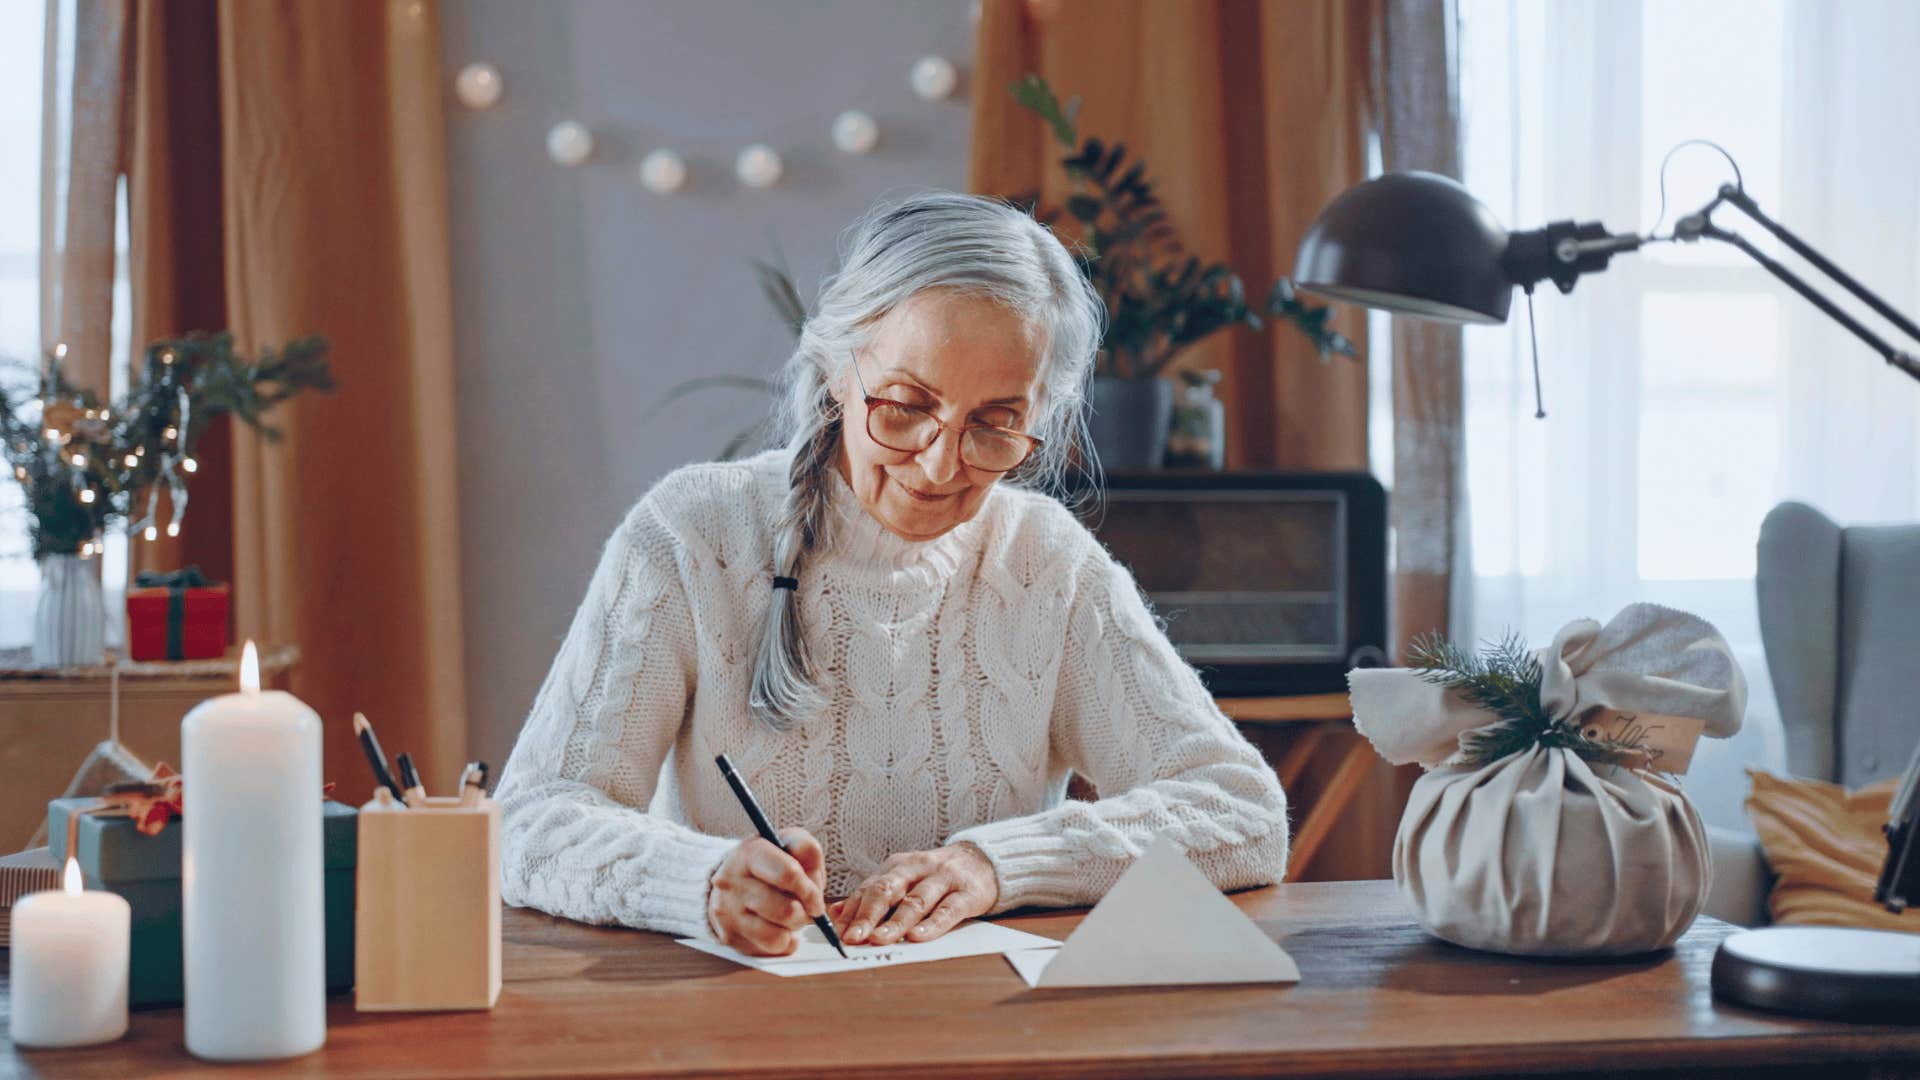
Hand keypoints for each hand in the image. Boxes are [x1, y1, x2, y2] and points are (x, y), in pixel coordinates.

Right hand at [707, 828, 826, 956]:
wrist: (730, 881)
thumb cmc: (768, 862)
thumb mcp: (788, 843)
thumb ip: (807, 851)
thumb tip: (814, 884)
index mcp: (749, 853)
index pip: (788, 874)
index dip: (810, 891)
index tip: (816, 900)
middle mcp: (732, 882)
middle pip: (787, 910)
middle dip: (804, 913)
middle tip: (804, 909)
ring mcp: (728, 912)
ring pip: (777, 936)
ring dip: (792, 929)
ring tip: (789, 917)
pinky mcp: (730, 936)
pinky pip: (770, 949)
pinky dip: (782, 941)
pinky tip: (777, 927)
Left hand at [830, 842, 998, 945]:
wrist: (984, 861)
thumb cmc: (937, 876)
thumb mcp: (904, 879)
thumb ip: (873, 895)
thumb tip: (836, 913)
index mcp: (898, 866)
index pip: (869, 888)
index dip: (851, 911)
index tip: (836, 933)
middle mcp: (917, 868)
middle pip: (888, 890)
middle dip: (867, 915)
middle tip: (852, 938)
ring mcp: (943, 879)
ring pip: (916, 900)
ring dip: (896, 922)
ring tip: (879, 940)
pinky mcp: (967, 893)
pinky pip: (948, 910)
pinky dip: (932, 924)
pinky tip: (918, 937)